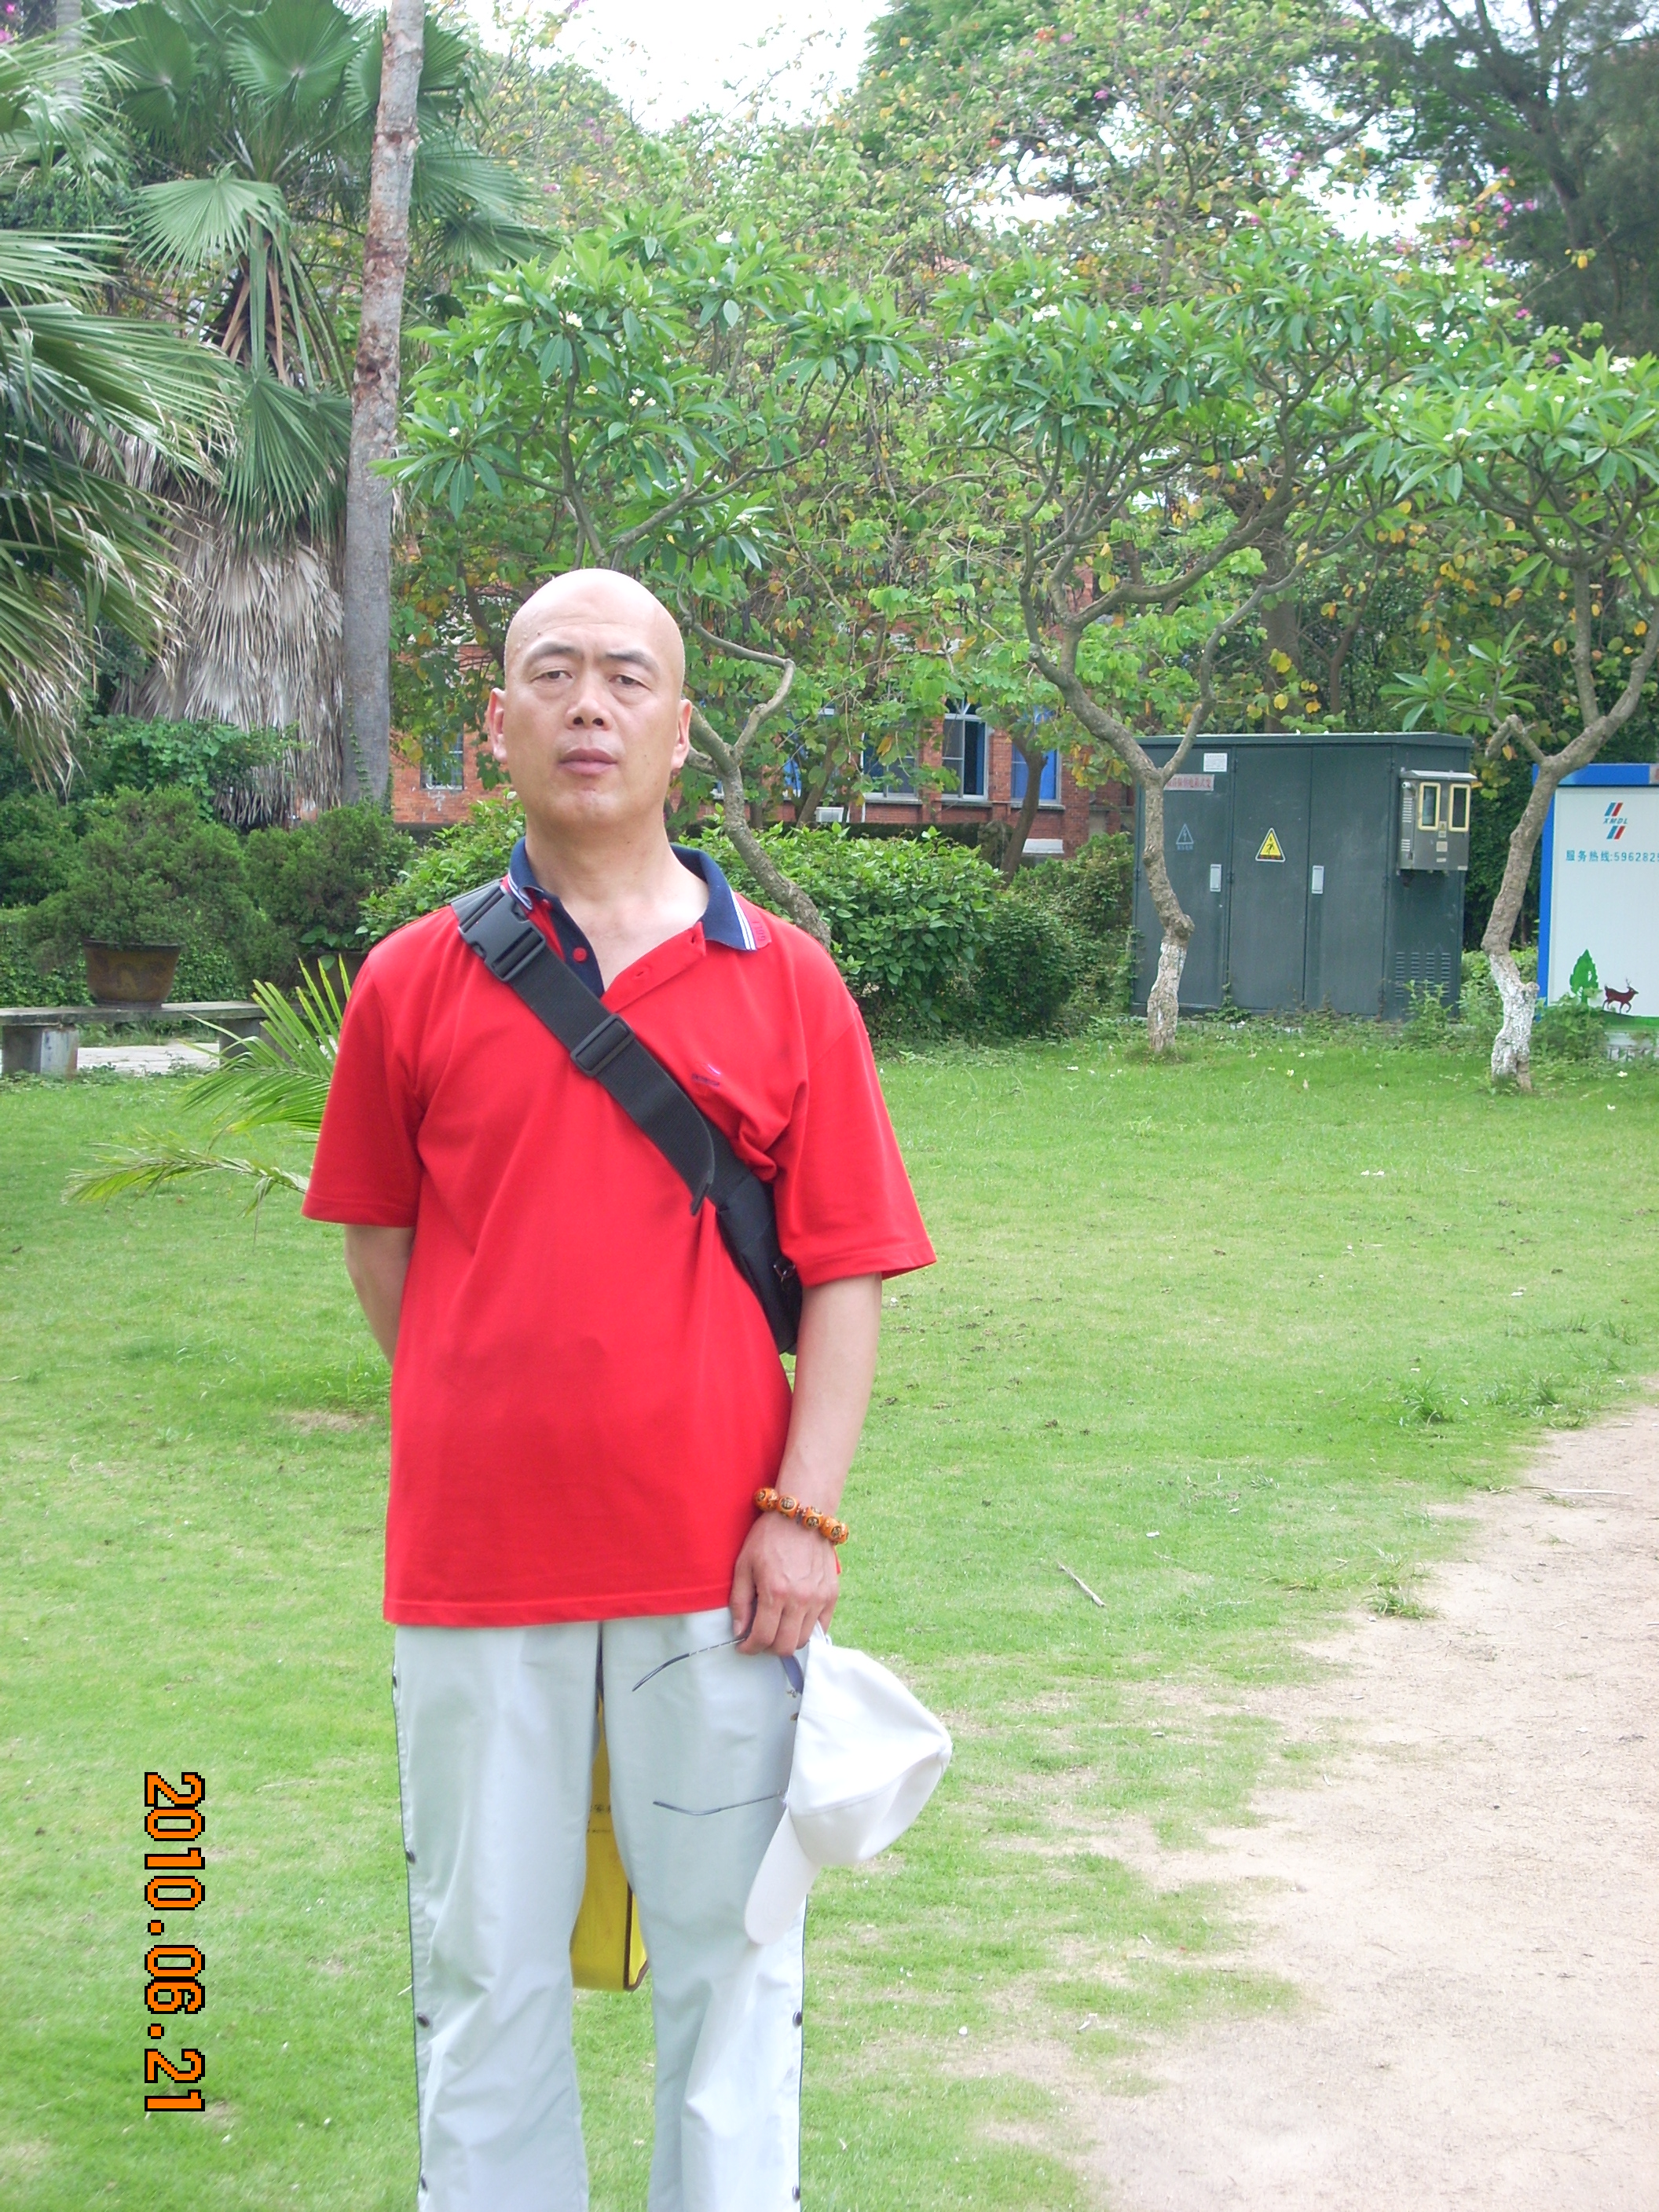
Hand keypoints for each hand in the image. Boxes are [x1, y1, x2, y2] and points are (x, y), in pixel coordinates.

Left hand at [730, 1510, 840, 1656]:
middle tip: (759, 1638)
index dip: (749, 1648)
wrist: (801, 1515)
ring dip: (787, 1640)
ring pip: (804, 1640)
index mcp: (775, 1592)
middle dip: (768, 1648)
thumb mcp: (744, 1565)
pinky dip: (807, 1631)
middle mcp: (800, 1600)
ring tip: (777, 1628)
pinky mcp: (832, 1595)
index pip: (762, 1637)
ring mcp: (819, 1598)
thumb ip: (740, 1601)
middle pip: (785, 1646)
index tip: (743, 1646)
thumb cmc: (769, 1537)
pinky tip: (794, 1621)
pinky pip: (821, 1627)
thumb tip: (739, 1631)